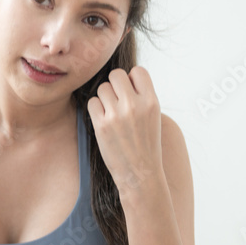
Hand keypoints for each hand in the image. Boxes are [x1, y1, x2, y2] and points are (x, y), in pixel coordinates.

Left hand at [85, 66, 163, 195]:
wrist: (140, 172)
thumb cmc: (146, 144)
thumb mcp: (153, 116)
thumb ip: (142, 96)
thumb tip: (125, 78)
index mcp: (152, 101)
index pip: (138, 71)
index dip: (132, 79)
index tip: (130, 92)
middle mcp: (135, 105)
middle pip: (116, 75)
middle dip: (115, 85)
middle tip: (117, 100)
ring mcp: (117, 115)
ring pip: (102, 88)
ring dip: (104, 98)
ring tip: (112, 113)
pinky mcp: (101, 125)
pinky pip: (92, 103)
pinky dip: (95, 109)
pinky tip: (103, 120)